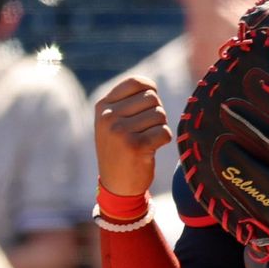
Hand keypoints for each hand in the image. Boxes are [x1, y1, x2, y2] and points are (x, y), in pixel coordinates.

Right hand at [94, 76, 171, 195]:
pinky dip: (164, 140)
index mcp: (103, 107)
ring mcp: (120, 131)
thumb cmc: (121, 149)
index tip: (147, 108)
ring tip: (146, 140)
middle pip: (152, 98)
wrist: (117, 185)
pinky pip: (165, 132)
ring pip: (160, 115)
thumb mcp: (113, 122)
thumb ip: (127, 102)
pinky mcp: (136, 146)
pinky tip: (150, 149)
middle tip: (145, 130)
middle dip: (156, 113)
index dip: (151, 92)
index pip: (137, 82)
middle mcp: (108, 117)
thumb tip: (151, 86)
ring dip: (160, 127)